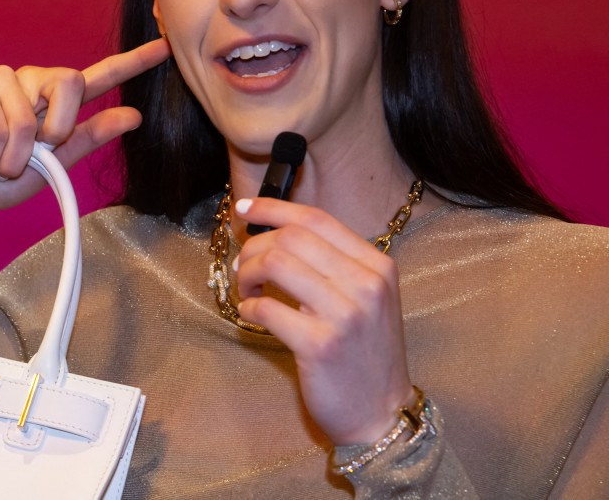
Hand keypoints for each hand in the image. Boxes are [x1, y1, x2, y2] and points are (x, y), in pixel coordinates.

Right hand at [0, 38, 170, 215]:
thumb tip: (134, 116)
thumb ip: (87, 139)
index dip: (133, 61)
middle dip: (56, 127)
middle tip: (36, 154)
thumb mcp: (50, 168)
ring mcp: (1, 80)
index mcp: (55, 103)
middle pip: (66, 81)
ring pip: (26, 117)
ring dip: (13, 157)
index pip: (99, 76)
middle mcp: (31, 83)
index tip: (165, 46)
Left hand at [233, 197, 414, 445]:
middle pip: (290, 238)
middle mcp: (366, 284)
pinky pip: (267, 309)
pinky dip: (249, 308)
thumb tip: (276, 232)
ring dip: (247, 275)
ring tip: (246, 291)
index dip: (273, 208)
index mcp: (377, 266)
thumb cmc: (364, 354)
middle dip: (253, 247)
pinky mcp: (320, 345)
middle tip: (242, 267)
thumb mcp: (366, 299)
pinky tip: (251, 315)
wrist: (381, 414)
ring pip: (275, 264)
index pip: (316, 219)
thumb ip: (332, 264)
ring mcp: (345, 315)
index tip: (245, 210)